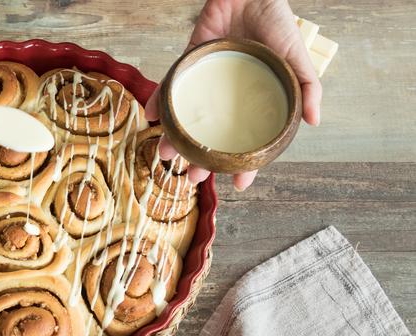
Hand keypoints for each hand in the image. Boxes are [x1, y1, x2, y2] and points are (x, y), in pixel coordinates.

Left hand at [145, 0, 321, 190]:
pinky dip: (157, 100)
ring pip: (186, 117)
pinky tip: (150, 116)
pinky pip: (169, 84)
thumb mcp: (297, 56)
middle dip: (200, 158)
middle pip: (211, 135)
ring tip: (164, 155)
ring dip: (173, 137)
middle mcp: (228, 97)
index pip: (248, 140)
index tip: (238, 183)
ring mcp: (206, 81)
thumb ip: (308, 87)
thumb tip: (315, 121)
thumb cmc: (277, 22)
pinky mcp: (188, 62)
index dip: (245, 163)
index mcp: (255, 101)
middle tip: (191, 176)